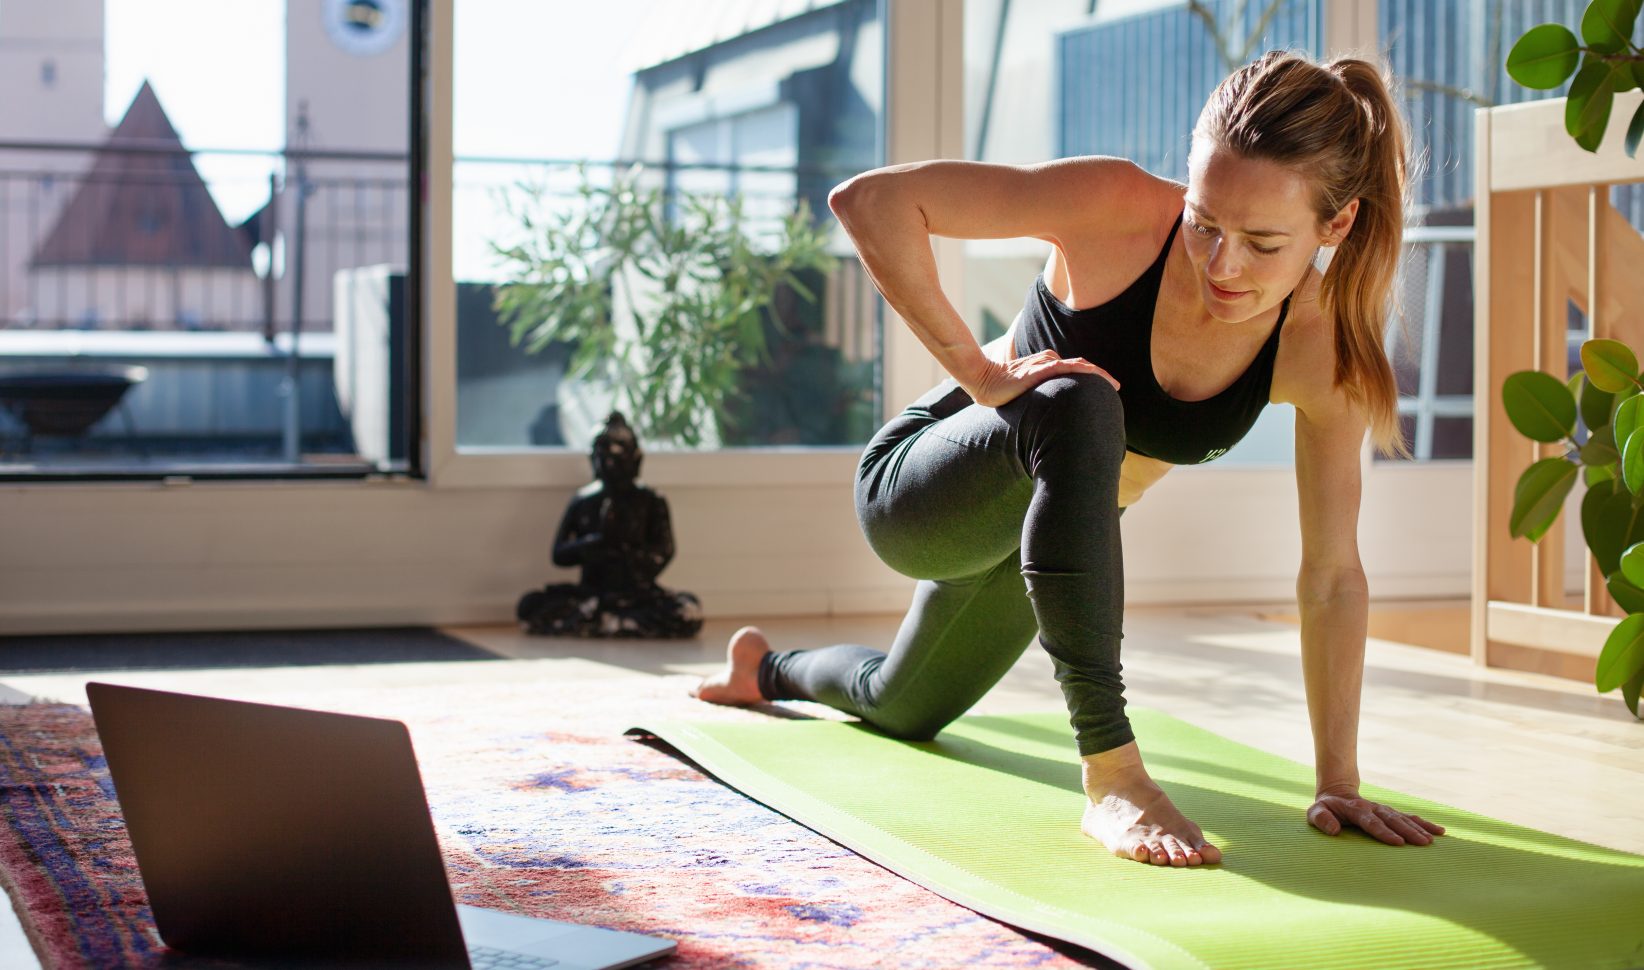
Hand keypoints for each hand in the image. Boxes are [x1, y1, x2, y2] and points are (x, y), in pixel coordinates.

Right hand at [966, 350, 1118, 408]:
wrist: (981, 380)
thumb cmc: (999, 389)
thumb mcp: (1024, 393)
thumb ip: (1037, 396)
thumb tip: (1048, 413)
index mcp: (1045, 366)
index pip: (1073, 369)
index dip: (1091, 377)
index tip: (1105, 389)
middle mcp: (1047, 361)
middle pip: (1080, 366)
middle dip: (1100, 376)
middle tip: (1115, 387)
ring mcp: (1043, 364)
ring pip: (1078, 365)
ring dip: (1097, 374)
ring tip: (1113, 385)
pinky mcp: (1039, 370)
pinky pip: (1066, 367)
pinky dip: (1083, 370)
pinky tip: (1095, 375)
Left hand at [1308, 789, 1445, 845]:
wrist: (1337, 795)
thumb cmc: (1325, 809)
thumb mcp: (1315, 813)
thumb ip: (1321, 819)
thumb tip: (1334, 829)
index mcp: (1355, 809)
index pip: (1371, 822)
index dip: (1384, 832)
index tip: (1397, 843)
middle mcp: (1373, 808)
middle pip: (1392, 820)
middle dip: (1408, 831)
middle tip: (1422, 843)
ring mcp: (1383, 810)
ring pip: (1403, 819)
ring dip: (1418, 828)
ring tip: (1432, 840)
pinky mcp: (1391, 814)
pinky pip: (1409, 818)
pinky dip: (1424, 823)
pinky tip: (1440, 831)